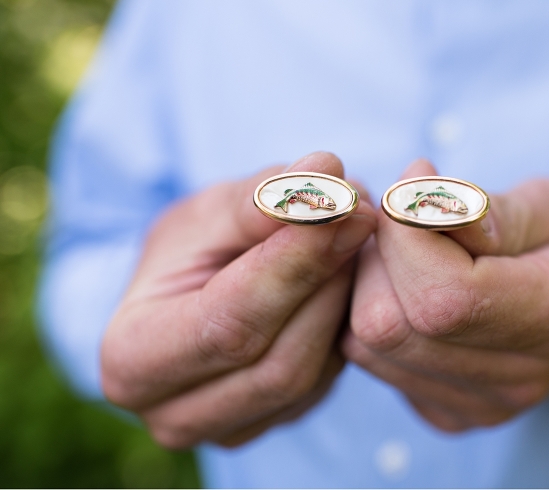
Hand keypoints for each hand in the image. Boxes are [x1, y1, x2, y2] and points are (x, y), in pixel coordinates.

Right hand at [101, 152, 376, 447]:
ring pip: (313, 377)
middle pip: (279, 363)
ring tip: (350, 240)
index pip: (231, 322)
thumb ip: (262, 198)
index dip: (295, 263)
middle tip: (360, 217)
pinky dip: (343, 327)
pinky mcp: (274, 423)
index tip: (346, 206)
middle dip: (328, 285)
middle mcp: (173, 413)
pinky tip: (340, 281)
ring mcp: (228, 430)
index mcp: (132, 358)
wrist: (199, 284)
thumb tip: (324, 173)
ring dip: (343, 303)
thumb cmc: (197, 243)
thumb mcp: (215, 209)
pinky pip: (328, 382)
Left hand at [343, 160, 548, 431]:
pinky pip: (369, 358)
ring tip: (407, 250)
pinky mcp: (445, 414)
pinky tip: (404, 286)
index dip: (407, 234)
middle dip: (380, 254)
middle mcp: (520, 380)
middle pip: (390, 323)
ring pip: (366, 341)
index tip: (412, 186)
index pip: (446, 295)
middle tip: (405, 217)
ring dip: (368, 281)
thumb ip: (489, 209)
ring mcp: (479, 407)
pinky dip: (369, 309)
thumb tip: (414, 203)